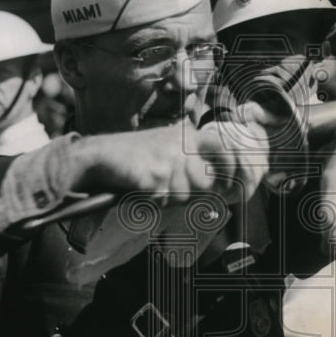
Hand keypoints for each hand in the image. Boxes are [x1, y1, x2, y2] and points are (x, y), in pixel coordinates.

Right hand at [68, 102, 274, 204]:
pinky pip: (165, 200)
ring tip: (152, 182)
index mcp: (187, 135)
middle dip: (192, 192)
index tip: (235, 183)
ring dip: (170, 197)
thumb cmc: (135, 156)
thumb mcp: (168, 145)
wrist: (100, 156)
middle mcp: (181, 145)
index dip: (234, 168)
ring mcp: (169, 161)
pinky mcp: (154, 177)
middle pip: (206, 183)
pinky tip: (142, 187)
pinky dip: (154, 200)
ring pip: (186, 196)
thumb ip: (195, 158)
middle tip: (170, 185)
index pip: (225, 149)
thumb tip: (226, 186)